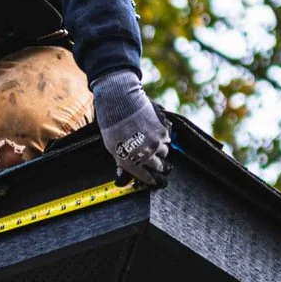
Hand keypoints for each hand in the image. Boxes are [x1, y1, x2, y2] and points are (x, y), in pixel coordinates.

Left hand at [92, 70, 170, 187]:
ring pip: (165, 152)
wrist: (120, 101)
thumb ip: (121, 163)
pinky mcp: (163, 130)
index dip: (151, 179)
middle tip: (158, 162)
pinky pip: (168, 138)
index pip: (146, 176)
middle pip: (160, 166)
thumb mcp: (112, 147)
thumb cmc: (113, 124)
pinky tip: (154, 130)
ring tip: (152, 141)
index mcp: (131, 160)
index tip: (154, 179)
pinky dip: (163, 137)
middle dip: (158, 165)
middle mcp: (146, 153)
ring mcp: (156, 142)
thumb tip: (122, 179)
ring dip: (161, 150)